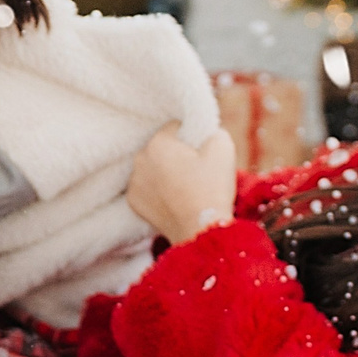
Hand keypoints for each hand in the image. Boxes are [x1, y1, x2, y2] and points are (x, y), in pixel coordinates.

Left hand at [126, 124, 236, 244]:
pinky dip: (156, 191)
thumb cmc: (211, 187)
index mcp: (158, 143)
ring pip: (151, 168)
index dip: (190, 138)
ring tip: (184, 187)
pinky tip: (173, 199)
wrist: (200, 228)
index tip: (200, 153)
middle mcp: (140, 159)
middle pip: (160, 149)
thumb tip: (208, 133)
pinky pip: (146, 188)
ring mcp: (134, 182)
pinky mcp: (134, 202)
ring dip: (163, 172)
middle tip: (193, 171)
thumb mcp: (223, 147)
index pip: (174, 128)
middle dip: (174, 155)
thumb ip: (213, 131)